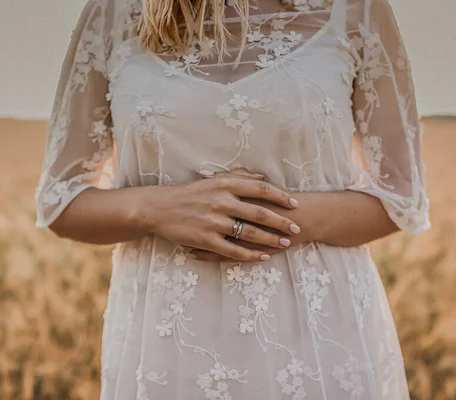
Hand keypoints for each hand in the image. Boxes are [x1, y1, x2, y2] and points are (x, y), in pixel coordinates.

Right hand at [144, 169, 300, 261]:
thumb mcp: (212, 180)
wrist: (159, 207)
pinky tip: (263, 257)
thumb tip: (262, 178)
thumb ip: (238, 177)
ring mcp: (214, 221)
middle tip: (296, 228)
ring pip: (250, 233)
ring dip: (270, 240)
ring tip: (285, 244)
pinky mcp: (206, 239)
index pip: (260, 189)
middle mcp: (221, 201)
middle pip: (260, 212)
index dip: (280, 197)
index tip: (294, 204)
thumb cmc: (188, 193)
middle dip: (281, 222)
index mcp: (225, 184)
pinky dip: (250, 254)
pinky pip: (233, 250)